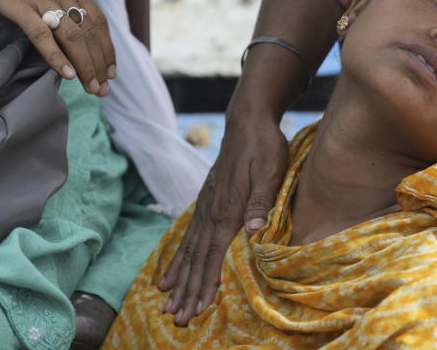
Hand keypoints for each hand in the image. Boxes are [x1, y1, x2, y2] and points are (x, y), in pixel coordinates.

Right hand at [0, 0, 113, 94]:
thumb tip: (74, 22)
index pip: (99, 20)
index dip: (107, 48)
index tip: (111, 69)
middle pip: (90, 32)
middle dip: (99, 63)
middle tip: (103, 89)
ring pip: (72, 37)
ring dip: (85, 65)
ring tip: (91, 87)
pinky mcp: (18, 4)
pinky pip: (42, 35)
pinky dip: (56, 57)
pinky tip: (67, 74)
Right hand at [158, 113, 288, 325]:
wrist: (248, 120)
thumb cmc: (264, 146)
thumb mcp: (270, 171)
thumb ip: (261, 202)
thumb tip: (255, 232)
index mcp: (227, 209)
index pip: (213, 254)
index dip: (205, 283)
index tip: (197, 308)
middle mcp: (211, 210)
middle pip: (196, 257)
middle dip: (187, 289)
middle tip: (176, 316)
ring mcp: (206, 204)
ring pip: (189, 247)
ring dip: (179, 275)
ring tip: (166, 298)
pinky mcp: (207, 199)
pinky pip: (189, 233)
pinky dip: (179, 254)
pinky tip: (174, 266)